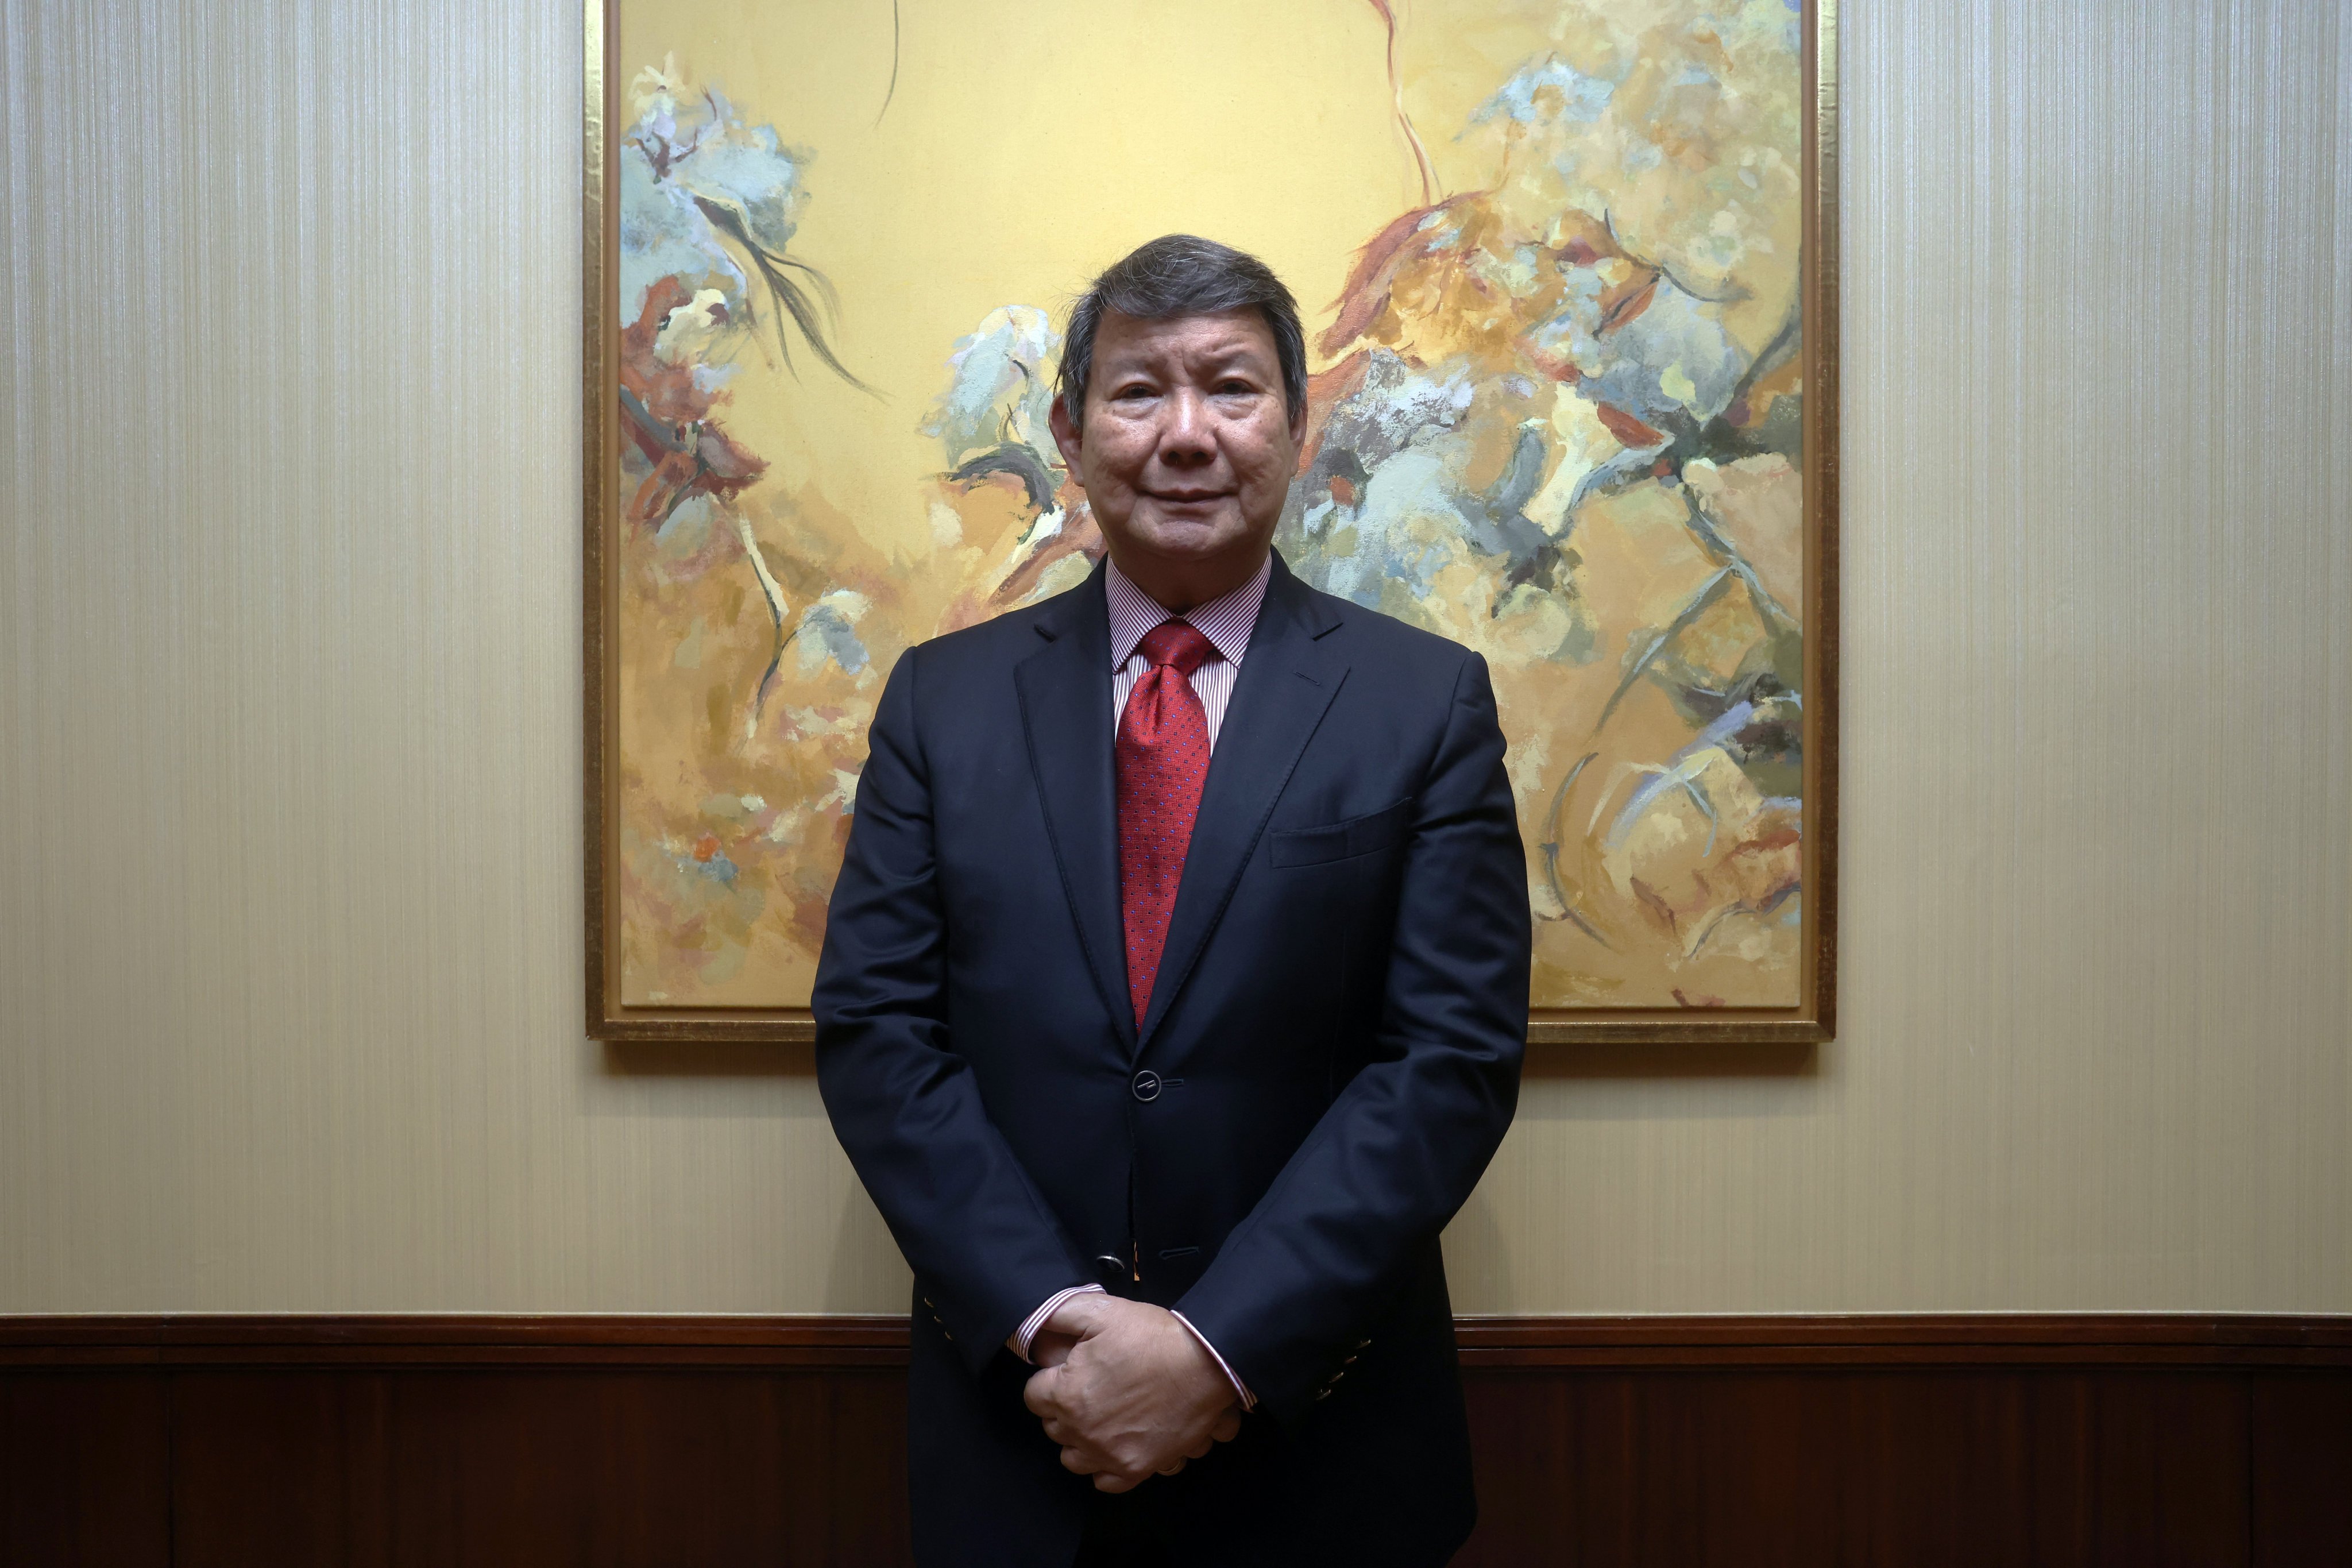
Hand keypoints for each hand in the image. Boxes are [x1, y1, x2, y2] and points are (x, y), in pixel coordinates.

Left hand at [1022, 1295, 1242, 1490]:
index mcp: (1067, 1394)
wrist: (1206, 1362)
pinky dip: (1106, 1466)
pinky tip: (1115, 1444)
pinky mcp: (1137, 1468)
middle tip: (1090, 1387)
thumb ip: (1058, 1314)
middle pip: (1053, 1427)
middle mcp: (1083, 1431)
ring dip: (1080, 1439)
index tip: (1068, 1370)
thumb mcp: (1101, 1311)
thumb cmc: (1154, 1336)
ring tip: (1101, 1416)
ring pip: (1073, 1459)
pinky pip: (1106, 1482)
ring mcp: (1110, 1454)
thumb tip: (1034, 1326)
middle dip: (1064, 1408)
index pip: (1034, 1396)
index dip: (1050, 1379)